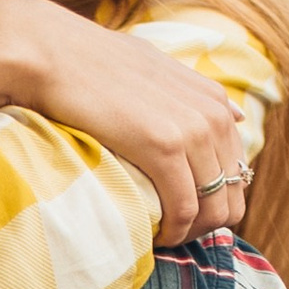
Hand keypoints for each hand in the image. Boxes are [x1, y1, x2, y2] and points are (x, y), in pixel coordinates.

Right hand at [10, 2, 247, 242]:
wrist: (51, 53)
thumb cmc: (92, 64)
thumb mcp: (155, 68)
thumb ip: (194, 94)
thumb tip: (235, 115)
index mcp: (213, 100)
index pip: (237, 171)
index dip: (213, 201)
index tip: (180, 213)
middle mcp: (213, 114)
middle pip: (233, 195)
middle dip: (206, 223)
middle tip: (170, 232)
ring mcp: (192, 130)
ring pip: (213, 209)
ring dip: (189, 232)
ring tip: (159, 236)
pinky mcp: (164, 147)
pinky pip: (184, 209)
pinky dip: (172, 231)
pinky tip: (152, 234)